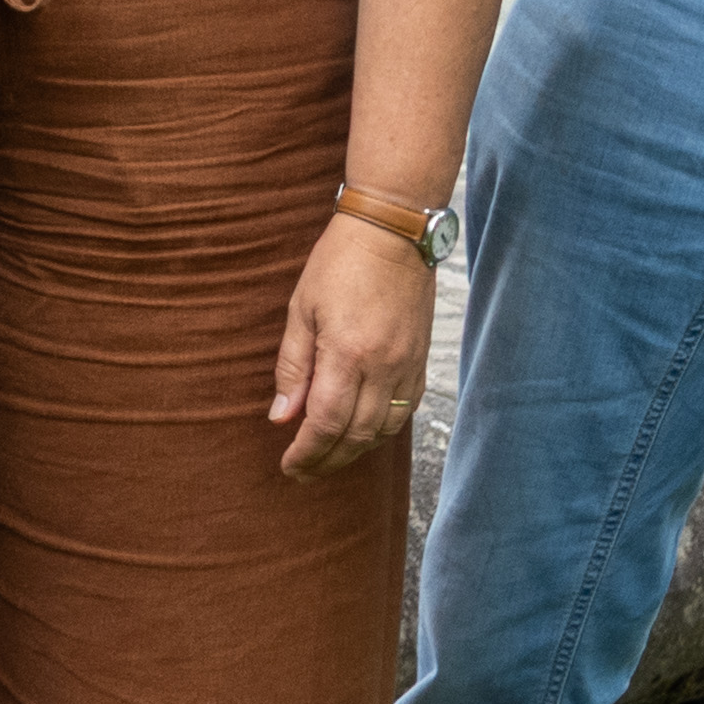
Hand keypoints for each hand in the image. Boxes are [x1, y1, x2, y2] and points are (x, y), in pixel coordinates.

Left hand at [268, 217, 435, 480]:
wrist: (392, 233)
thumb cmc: (339, 263)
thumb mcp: (301, 309)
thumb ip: (293, 366)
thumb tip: (281, 417)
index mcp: (348, 354)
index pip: (327, 424)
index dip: (307, 453)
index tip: (289, 467)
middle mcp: (384, 367)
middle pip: (356, 436)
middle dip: (328, 461)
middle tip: (303, 471)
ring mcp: (408, 365)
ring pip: (383, 430)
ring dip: (354, 451)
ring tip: (328, 457)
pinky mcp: (421, 360)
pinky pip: (404, 411)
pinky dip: (381, 430)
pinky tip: (362, 432)